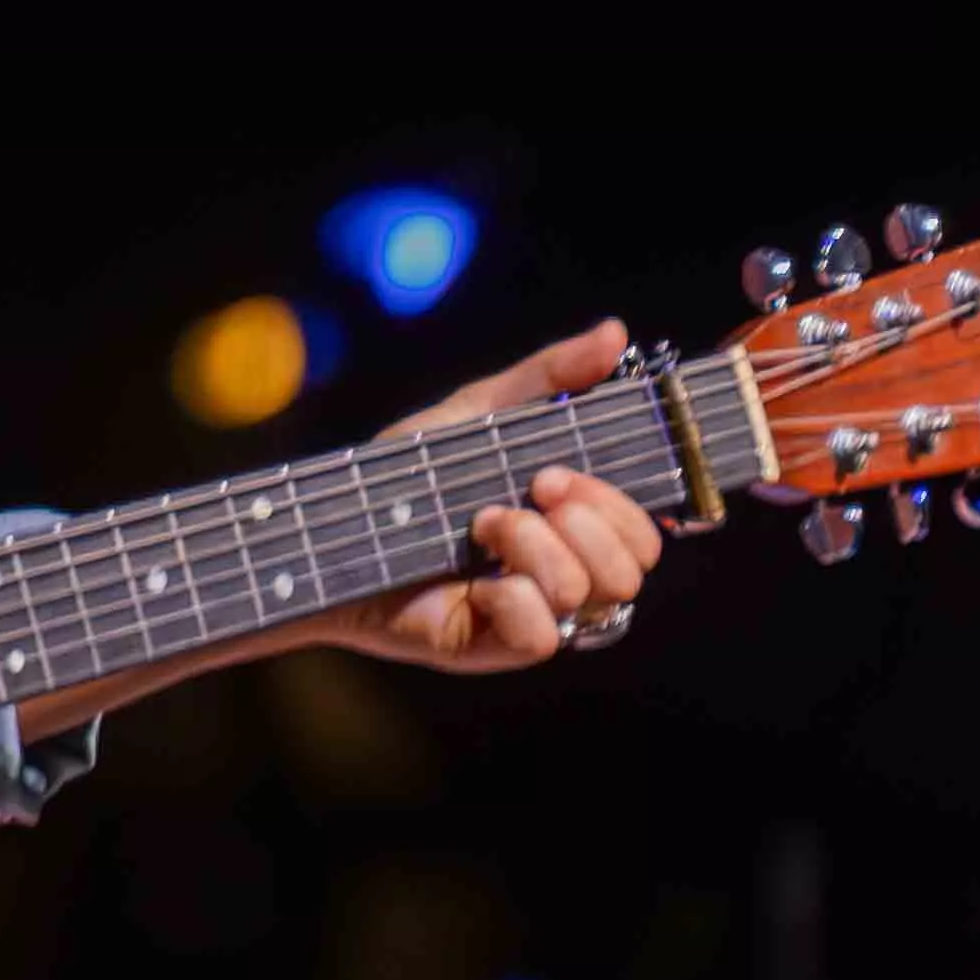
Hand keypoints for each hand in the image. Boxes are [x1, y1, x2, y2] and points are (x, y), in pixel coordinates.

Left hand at [326, 318, 671, 675]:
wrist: (335, 524)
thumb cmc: (408, 475)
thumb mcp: (480, 412)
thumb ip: (549, 375)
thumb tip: (614, 332)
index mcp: (570, 526)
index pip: (644, 533)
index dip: (621, 505)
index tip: (558, 470)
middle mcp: (561, 573)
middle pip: (632, 570)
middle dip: (590, 522)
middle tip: (534, 488)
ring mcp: (532, 614)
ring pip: (592, 597)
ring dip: (539, 548)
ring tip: (485, 524)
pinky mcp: (494, 647)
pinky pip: (545, 638)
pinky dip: (518, 600)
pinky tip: (479, 581)